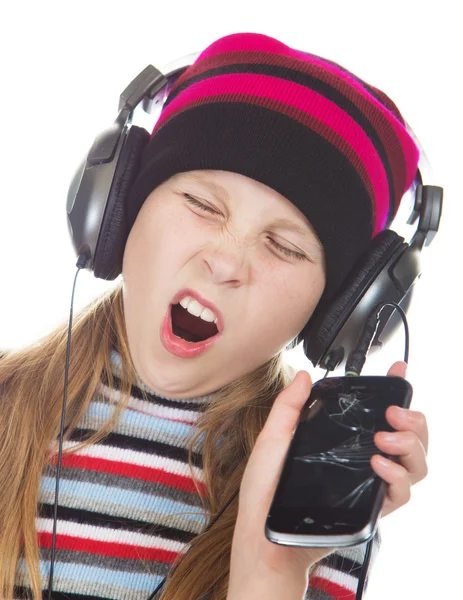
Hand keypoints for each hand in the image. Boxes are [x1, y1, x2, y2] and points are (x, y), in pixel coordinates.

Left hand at [228, 360, 429, 597]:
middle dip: (413, 419)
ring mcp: (368, 483)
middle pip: (410, 436)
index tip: (398, 371)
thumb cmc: (266, 489)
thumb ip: (289, 406)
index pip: (378, 412)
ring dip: (411, 444)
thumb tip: (303, 375)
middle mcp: (361, 459)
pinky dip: (397, 475)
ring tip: (386, 438)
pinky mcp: (370, 508)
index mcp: (341, 439)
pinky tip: (377, 464)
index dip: (395, 391)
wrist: (264, 533)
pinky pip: (402, 492)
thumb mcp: (273, 439)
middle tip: (394, 412)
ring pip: (416, 463)